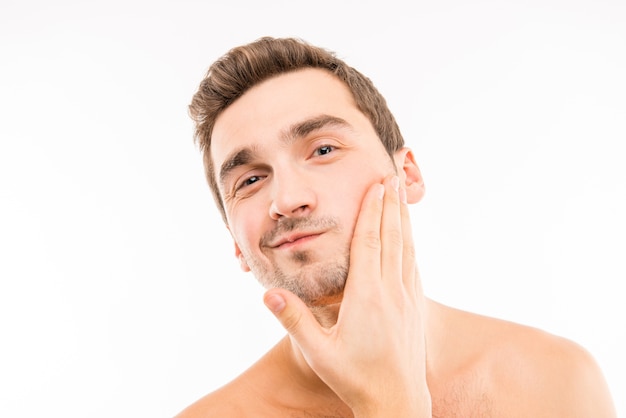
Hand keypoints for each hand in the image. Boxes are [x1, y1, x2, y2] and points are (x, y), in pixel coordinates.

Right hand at [263, 175, 430, 416]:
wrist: (397, 403)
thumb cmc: (355, 379)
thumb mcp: (318, 353)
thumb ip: (293, 320)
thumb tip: (267, 292)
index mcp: (368, 297)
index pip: (370, 244)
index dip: (372, 212)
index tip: (376, 185)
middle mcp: (392, 292)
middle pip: (392, 238)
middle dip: (391, 205)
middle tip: (392, 176)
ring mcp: (408, 299)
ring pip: (407, 249)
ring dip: (404, 220)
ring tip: (402, 196)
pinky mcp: (415, 308)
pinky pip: (413, 266)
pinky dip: (410, 244)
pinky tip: (408, 237)